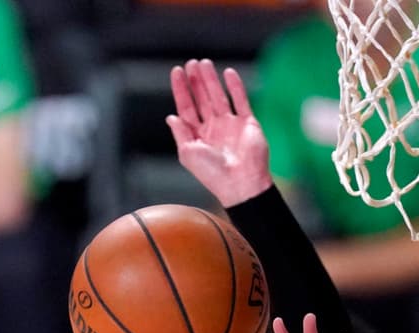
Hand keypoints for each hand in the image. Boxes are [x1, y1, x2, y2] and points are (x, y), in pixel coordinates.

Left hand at [167, 59, 272, 207]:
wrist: (240, 182)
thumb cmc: (212, 173)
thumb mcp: (187, 153)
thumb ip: (180, 133)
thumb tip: (170, 117)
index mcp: (197, 136)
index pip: (186, 107)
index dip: (181, 90)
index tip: (176, 71)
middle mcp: (213, 128)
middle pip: (202, 99)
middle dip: (196, 81)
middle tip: (191, 63)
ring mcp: (231, 124)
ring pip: (219, 96)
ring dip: (211, 80)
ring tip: (204, 63)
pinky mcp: (248, 123)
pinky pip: (241, 100)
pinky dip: (235, 87)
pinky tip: (228, 73)